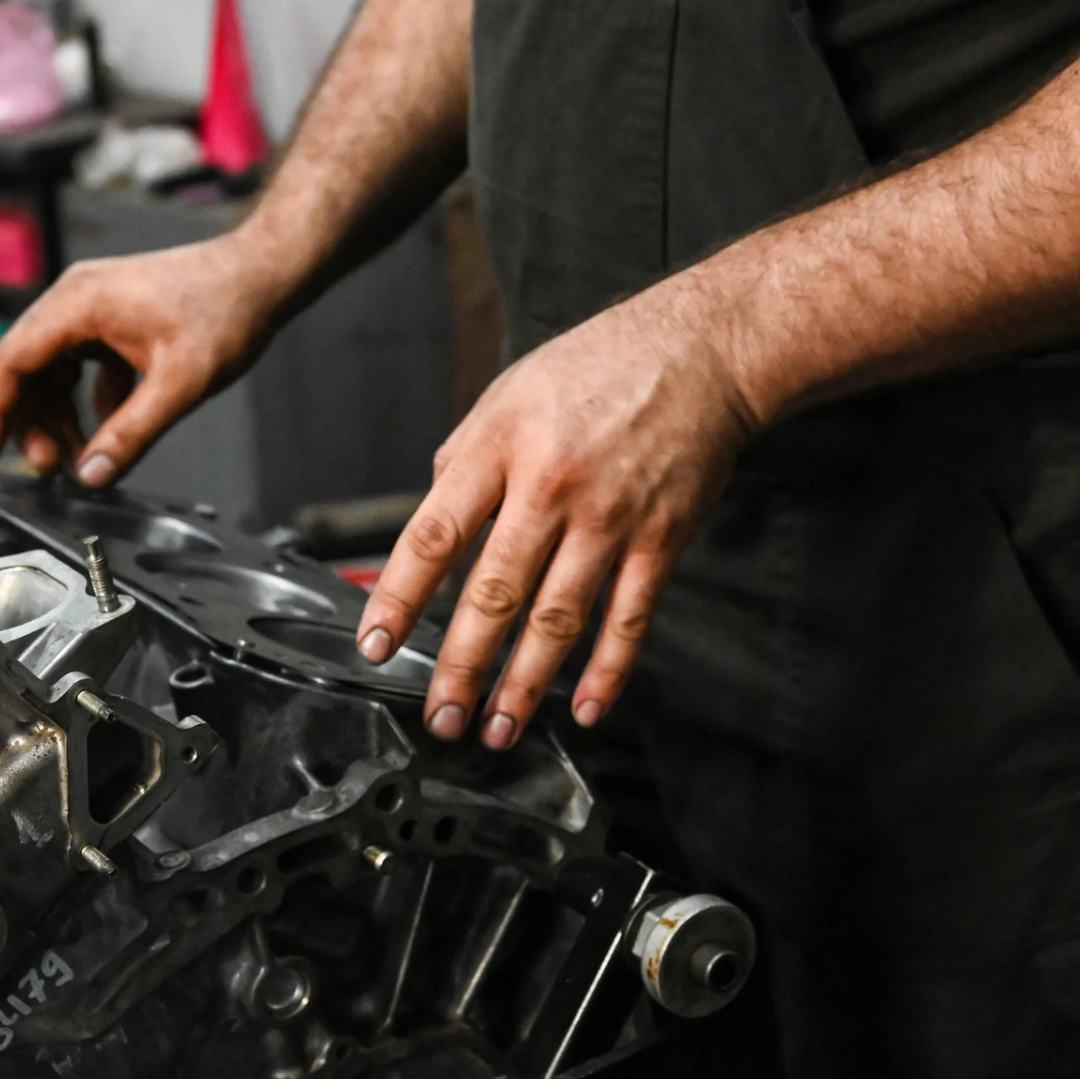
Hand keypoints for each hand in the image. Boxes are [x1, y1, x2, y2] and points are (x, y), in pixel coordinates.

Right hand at [0, 235, 289, 483]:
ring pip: (53, 370)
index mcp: (79, 304)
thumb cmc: (227, 309)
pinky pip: (81, 366)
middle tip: (48, 466)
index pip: (11, 360)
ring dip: (58, 416)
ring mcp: (95, 308)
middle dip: (30, 422)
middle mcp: (77, 299)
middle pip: (26, 368)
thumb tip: (95, 473)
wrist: (262, 274)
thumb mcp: (180, 383)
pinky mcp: (115, 320)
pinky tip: (112, 426)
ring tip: (76, 456)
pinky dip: (88, 401)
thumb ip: (132, 433)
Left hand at [354, 282, 757, 747]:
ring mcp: (610, 516)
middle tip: (440, 717)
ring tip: (497, 729)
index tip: (376, 644)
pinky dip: (607, 670)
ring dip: (524, 685)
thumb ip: (465, 462)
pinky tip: (584, 707)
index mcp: (500, 447)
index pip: (436, 535)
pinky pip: (629, 617)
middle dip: (461, 667)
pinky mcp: (661, 537)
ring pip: (558, 618)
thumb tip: (434, 531)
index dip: (401, 596)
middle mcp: (551, 485)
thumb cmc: (597, 369)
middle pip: (495, 593)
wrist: (703, 349)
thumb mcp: (507, 395)